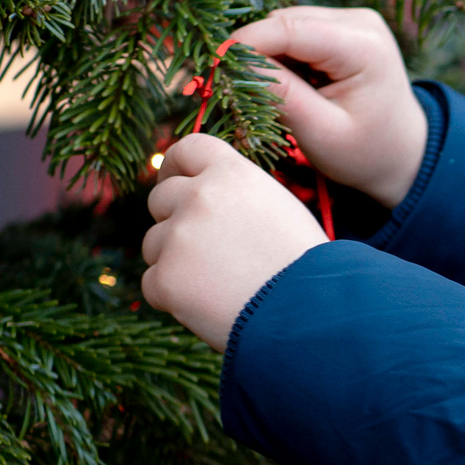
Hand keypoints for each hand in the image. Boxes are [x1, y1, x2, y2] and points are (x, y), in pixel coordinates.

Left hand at [142, 134, 325, 351]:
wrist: (311, 317)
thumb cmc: (307, 268)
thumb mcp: (280, 210)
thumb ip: (238, 195)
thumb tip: (201, 194)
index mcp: (233, 174)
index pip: (188, 148)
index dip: (175, 166)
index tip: (174, 182)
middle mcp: (199, 197)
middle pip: (161, 199)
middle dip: (174, 222)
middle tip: (204, 252)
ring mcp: (178, 237)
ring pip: (154, 244)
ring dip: (175, 263)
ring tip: (219, 286)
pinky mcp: (165, 279)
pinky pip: (153, 284)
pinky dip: (174, 298)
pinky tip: (210, 307)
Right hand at [226, 6, 428, 206]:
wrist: (404, 154)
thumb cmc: (366, 153)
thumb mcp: (321, 133)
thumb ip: (281, 95)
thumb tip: (234, 62)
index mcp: (364, 46)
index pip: (288, 29)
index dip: (244, 44)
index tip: (212, 69)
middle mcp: (360, 21)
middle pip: (284, 23)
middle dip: (255, 54)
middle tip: (239, 93)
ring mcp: (353, 20)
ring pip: (285, 26)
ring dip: (269, 57)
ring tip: (274, 97)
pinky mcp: (342, 27)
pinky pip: (295, 32)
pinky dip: (282, 57)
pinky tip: (290, 87)